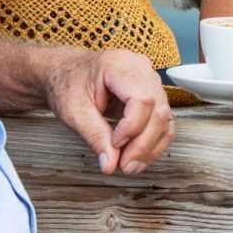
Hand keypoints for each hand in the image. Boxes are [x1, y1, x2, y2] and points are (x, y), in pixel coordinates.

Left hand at [42, 49, 173, 175]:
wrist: (67, 73)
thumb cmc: (68, 84)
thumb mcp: (74, 111)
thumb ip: (94, 136)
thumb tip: (110, 163)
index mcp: (120, 66)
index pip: (142, 98)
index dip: (132, 127)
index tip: (114, 145)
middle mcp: (142, 70)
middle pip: (158, 109)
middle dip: (143, 143)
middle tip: (125, 166)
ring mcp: (150, 81)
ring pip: (165, 117)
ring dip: (151, 146)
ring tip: (131, 165)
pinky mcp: (152, 94)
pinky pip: (163, 120)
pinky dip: (153, 141)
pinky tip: (139, 156)